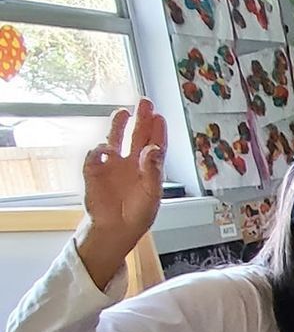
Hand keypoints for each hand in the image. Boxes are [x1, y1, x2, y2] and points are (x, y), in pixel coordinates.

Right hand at [76, 101, 167, 285]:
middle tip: (145, 102)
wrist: (115, 229)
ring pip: (115, 139)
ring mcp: (112, 165)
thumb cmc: (137, 214)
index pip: (155, 145)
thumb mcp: (152, 195)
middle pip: (137, 135)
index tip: (160, 117)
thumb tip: (153, 150)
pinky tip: (105, 149)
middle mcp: (131, 162)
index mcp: (149, 168)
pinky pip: (94, 156)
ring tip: (122, 112)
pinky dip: (98, 150)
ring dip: (117, 125)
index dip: (158, 131)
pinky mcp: (94, 171)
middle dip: (141, 119)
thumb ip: (153, 172)